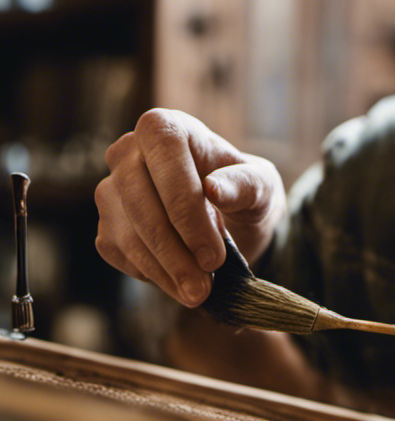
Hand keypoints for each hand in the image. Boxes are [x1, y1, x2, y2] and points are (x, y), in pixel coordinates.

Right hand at [95, 109, 285, 306]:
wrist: (231, 218)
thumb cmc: (244, 192)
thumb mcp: (261, 186)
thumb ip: (245, 183)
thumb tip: (214, 189)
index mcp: (167, 127)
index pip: (165, 155)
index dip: (185, 207)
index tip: (213, 253)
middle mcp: (129, 151)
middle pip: (139, 199)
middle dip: (174, 250)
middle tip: (205, 286)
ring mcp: (111, 188)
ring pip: (125, 231)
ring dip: (162, 269)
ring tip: (198, 292)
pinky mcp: (106, 222)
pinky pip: (117, 251)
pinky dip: (149, 273)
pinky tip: (179, 281)